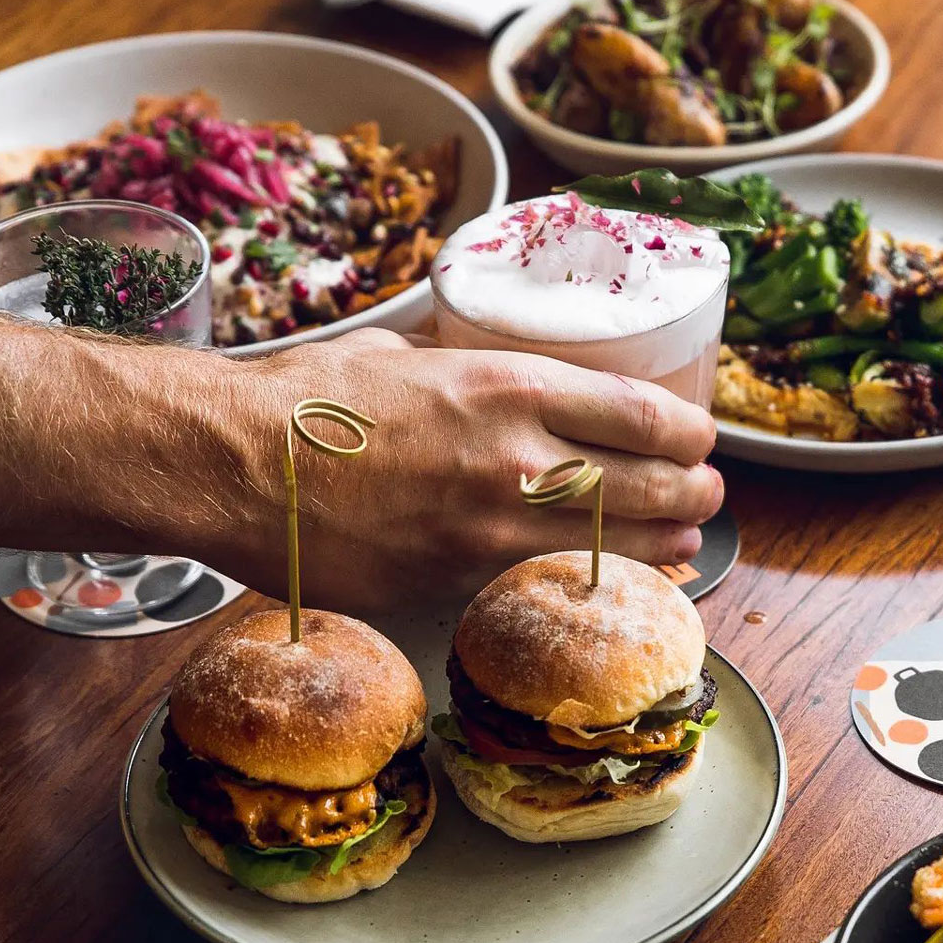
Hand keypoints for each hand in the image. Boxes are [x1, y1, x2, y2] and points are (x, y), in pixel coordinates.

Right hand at [211, 328, 723, 610]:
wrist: (235, 464)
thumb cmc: (308, 398)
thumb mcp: (403, 354)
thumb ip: (468, 369)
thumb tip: (499, 373)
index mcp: (505, 385)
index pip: (636, 411)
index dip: (685, 430)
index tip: (699, 437)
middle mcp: (513, 458)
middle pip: (643, 481)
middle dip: (693, 490)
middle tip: (707, 493)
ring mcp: (487, 528)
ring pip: (610, 544)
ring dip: (665, 544)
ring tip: (687, 540)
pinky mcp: (455, 581)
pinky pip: (548, 587)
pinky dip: (597, 585)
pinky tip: (622, 583)